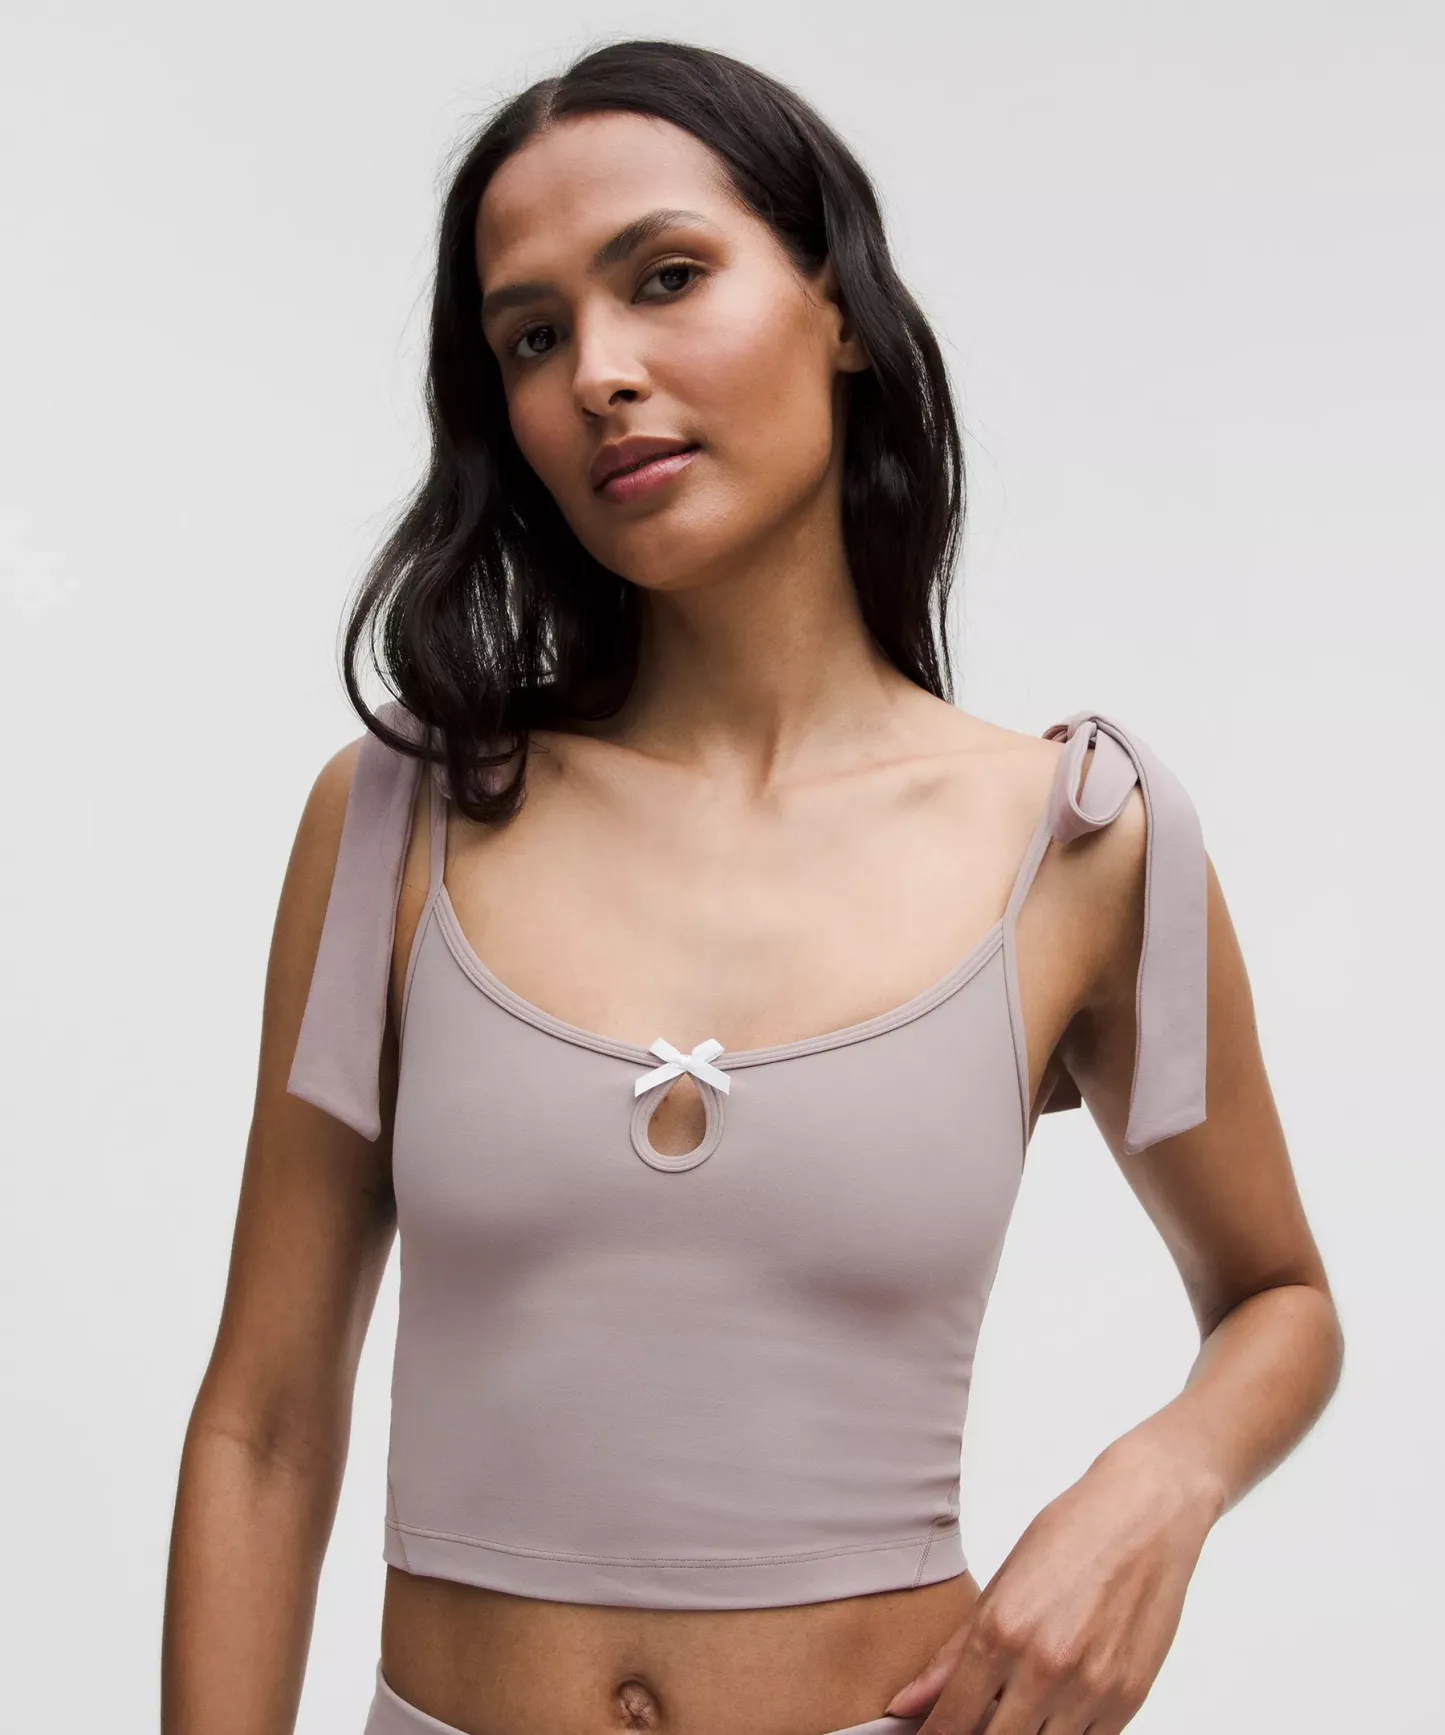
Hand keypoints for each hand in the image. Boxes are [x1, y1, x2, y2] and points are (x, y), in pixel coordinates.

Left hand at [882, 1441, 1222, 1733]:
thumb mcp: (1001, 1584)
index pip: (954, 1719)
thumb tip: (904, 1704)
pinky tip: (1054, 1711)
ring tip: (1015, 1709)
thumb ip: (952, 1654)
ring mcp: (1091, 1689)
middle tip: (974, 1718)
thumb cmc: (1072, 1535)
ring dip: (1023, 1734)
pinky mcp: (1129, 1700)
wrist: (1145, 1515)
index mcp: (1002, 1631)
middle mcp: (1044, 1666)